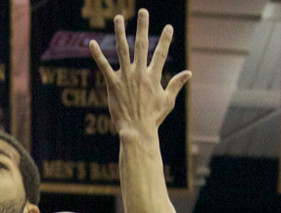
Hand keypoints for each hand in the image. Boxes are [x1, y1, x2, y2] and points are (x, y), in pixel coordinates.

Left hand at [89, 8, 189, 136]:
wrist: (137, 132)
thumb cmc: (153, 118)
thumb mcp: (167, 101)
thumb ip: (176, 84)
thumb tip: (189, 73)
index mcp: (153, 77)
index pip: (161, 53)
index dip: (165, 40)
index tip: (168, 27)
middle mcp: (140, 73)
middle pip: (142, 45)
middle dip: (143, 27)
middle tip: (143, 11)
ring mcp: (125, 78)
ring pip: (122, 50)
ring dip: (120, 32)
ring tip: (118, 17)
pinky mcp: (112, 85)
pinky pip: (104, 66)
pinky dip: (97, 54)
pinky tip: (91, 43)